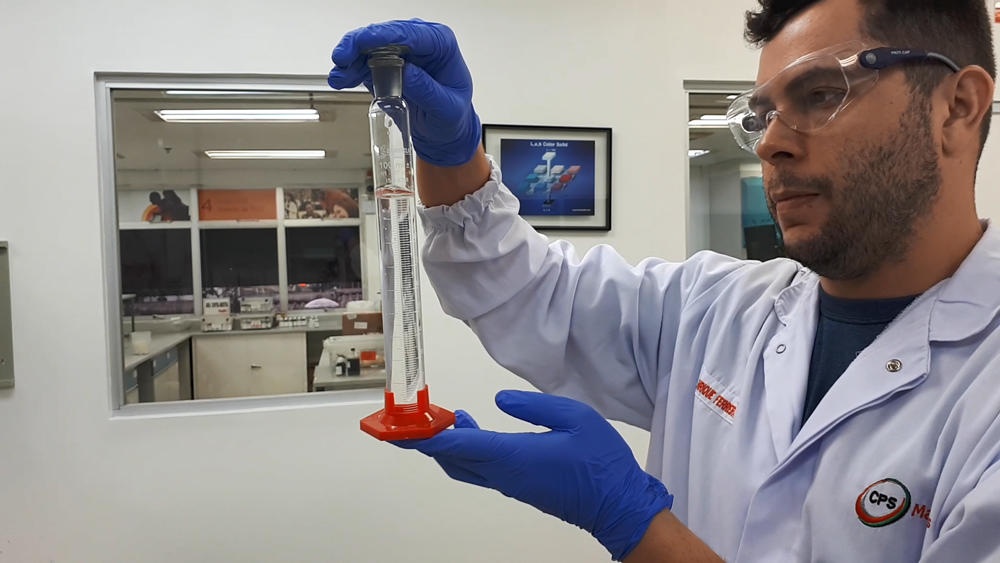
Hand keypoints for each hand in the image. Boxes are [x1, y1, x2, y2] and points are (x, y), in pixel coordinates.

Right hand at [328, 19, 480, 166]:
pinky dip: (351, 70)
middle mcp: (420, 43)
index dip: (384, 35)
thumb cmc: (453, 116)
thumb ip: (428, 90)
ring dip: (351, 59)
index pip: (410, 33)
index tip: (364, 40)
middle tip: (343, 58)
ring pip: (370, 47)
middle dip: (359, 44)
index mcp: (441, 44)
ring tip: (339, 77)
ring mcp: (401, 53)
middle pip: (385, 34)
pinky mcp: (387, 66)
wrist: (444, 131)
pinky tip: (342, 79)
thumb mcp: (448, 108)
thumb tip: (407, 72)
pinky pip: (365, 63)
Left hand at [397, 391, 673, 560]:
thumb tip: (499, 402)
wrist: (618, 505)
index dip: (425, 434)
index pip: (457, 444)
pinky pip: (479, 469)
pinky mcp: (518, 487)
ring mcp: (509, 484)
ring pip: (463, 466)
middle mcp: (503, 474)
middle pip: (451, 459)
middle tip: (406, 420)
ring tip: (439, 417)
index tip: (399, 427)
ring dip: (445, 444)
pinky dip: (464, 450)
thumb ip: (532, 407)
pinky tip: (471, 430)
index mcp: (511, 456)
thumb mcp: (573, 418)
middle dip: (424, 440)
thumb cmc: (600, 462)